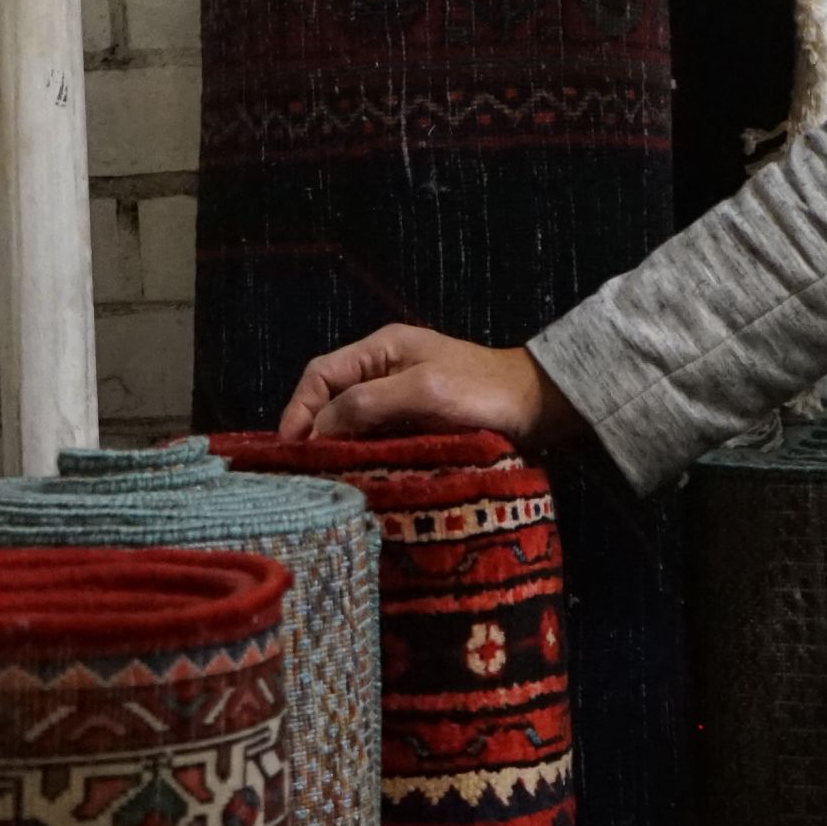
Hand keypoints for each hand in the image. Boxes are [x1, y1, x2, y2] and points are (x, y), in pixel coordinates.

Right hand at [275, 324, 571, 448]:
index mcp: (382, 348)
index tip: (289, 446)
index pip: (321, 374)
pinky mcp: (415, 420)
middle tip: (301, 469)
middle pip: (331, 397)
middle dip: (312, 429)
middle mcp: (384, 368)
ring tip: (322, 477)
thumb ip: (367, 404)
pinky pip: (375, 435)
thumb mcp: (422, 391)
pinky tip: (356, 474)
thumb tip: (319, 430)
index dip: (299, 408)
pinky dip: (360, 453)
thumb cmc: (482, 391)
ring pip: (351, 419)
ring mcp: (400, 395)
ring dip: (336, 445)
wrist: (537, 406)